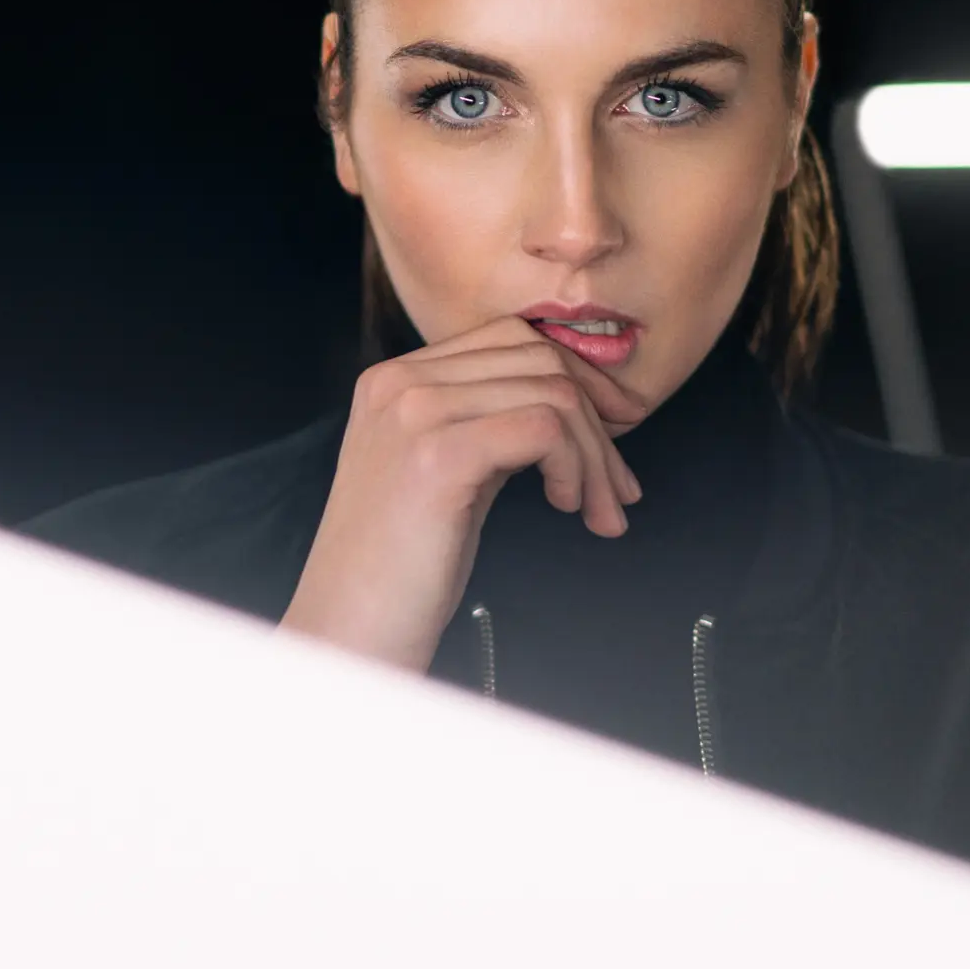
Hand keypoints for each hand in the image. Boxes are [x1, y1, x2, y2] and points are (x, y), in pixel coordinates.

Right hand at [278, 314, 652, 672]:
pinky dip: (576, 467)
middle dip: (598, 421)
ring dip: (596, 457)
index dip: (577, 378)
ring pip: (552, 394)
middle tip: (619, 487)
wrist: (350, 630)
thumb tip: (576, 406)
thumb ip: (489, 424)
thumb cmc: (401, 567)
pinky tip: (568, 506)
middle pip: (538, 359)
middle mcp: (399, 382)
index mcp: (395, 379)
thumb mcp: (444, 472)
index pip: (511, 338)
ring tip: (600, 510)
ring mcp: (414, 413)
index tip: (614, 428)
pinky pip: (544, 428)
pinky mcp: (437, 455)